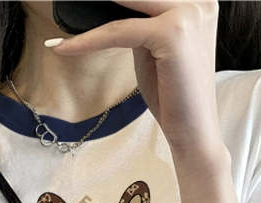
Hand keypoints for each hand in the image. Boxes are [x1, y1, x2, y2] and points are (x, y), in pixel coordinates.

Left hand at [47, 0, 221, 154]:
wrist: (193, 131)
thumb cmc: (173, 94)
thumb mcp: (154, 47)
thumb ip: (139, 22)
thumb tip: (110, 8)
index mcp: (196, 1)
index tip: (87, 2)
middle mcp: (197, 1)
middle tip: (71, 1)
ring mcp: (187, 15)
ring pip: (125, 4)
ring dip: (91, 7)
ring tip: (63, 19)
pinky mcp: (172, 33)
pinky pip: (118, 31)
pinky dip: (89, 40)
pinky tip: (65, 47)